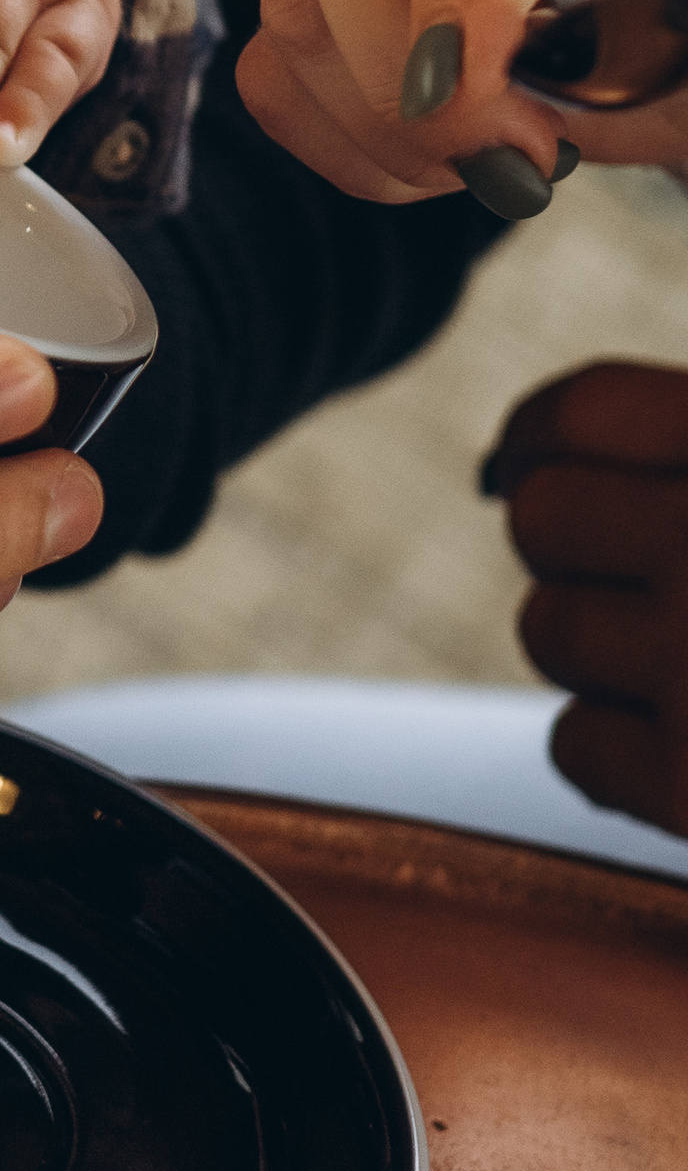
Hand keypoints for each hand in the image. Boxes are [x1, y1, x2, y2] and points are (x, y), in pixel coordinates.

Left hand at [488, 362, 687, 835]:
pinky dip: (630, 758)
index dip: (542, 440)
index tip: (528, 467)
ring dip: (613, 654)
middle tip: (681, 595)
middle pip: (544, 519)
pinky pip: (574, 747)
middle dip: (589, 557)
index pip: (587, 412)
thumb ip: (676, 463)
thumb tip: (501, 473)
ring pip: (551, 629)